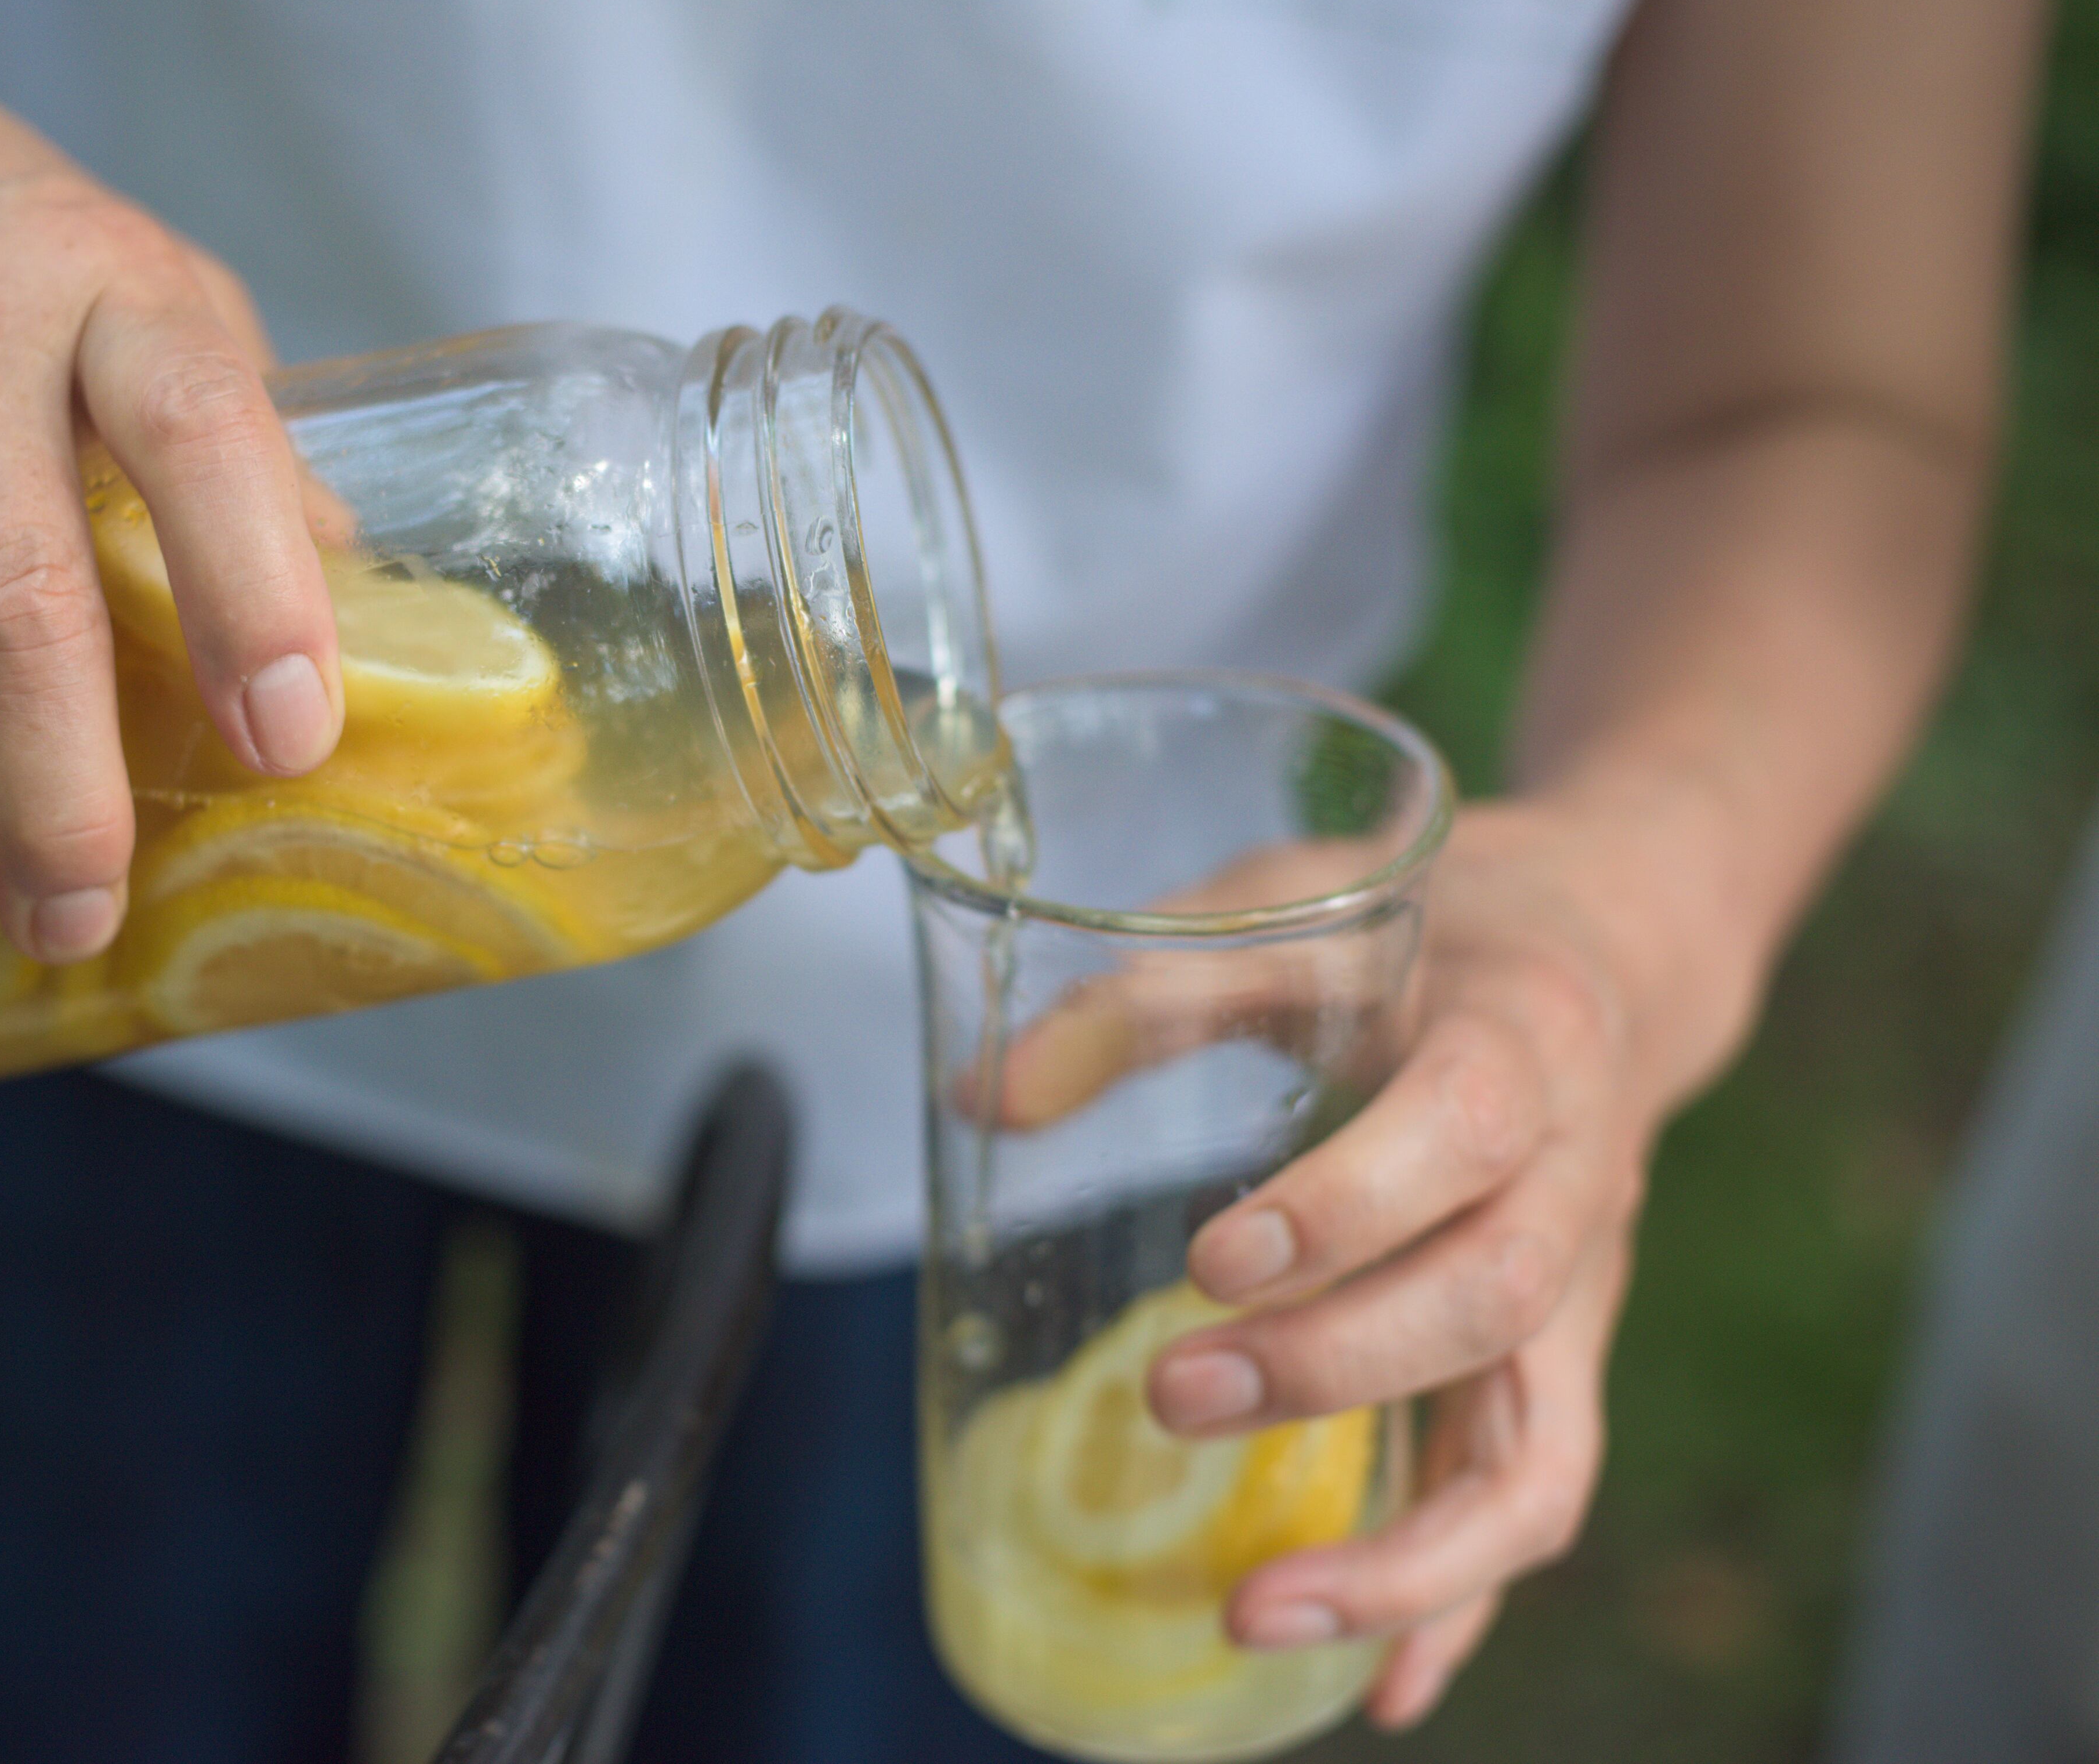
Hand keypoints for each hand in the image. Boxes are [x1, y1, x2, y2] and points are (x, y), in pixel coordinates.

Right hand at [0, 45, 340, 980]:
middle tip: (77, 921)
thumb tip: (370, 633)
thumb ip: (252, 454)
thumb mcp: (159, 302)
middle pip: (7, 587)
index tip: (289, 738)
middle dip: (47, 781)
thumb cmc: (13, 263)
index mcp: (108, 296)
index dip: (252, 586)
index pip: (199, 428)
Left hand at [1135, 798, 1745, 1723]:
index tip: (1214, 1260)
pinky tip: (1371, 1693)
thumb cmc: (1427, 923)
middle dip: (1335, 1368)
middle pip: (1493, 1302)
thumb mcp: (1295, 903)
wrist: (1607, 946)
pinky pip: (1532, 1500)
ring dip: (1410, 1553)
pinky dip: (1457, 1603)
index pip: (1466, 1132)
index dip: (1352, 1207)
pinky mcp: (1558, 1364)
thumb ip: (1149, 988)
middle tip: (1172, 1397)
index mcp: (1523, 1041)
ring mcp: (1580, 1294)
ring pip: (1540, 1453)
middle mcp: (1576, 1180)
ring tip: (1255, 1613)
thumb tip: (981, 1096)